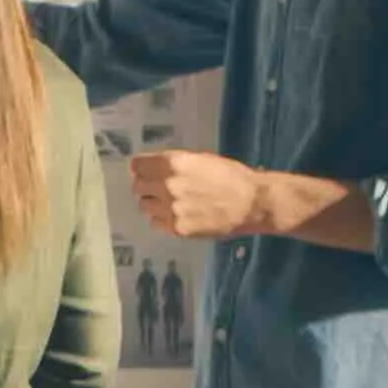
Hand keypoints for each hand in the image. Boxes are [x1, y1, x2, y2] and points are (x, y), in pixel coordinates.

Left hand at [129, 146, 272, 240]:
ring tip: (171, 204)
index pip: (136, 166)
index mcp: (172, 163)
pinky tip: (178, 216)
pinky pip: (156, 223)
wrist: (251, 203)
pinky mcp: (177, 228)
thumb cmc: (231, 176)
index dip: (140, 169)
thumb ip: (175, 164)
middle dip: (146, 187)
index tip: (145, 172)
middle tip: (159, 190)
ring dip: (154, 204)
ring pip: (145, 207)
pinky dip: (163, 220)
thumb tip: (154, 169)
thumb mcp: (200, 160)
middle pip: (138, 187)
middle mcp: (166, 185)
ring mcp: (170, 209)